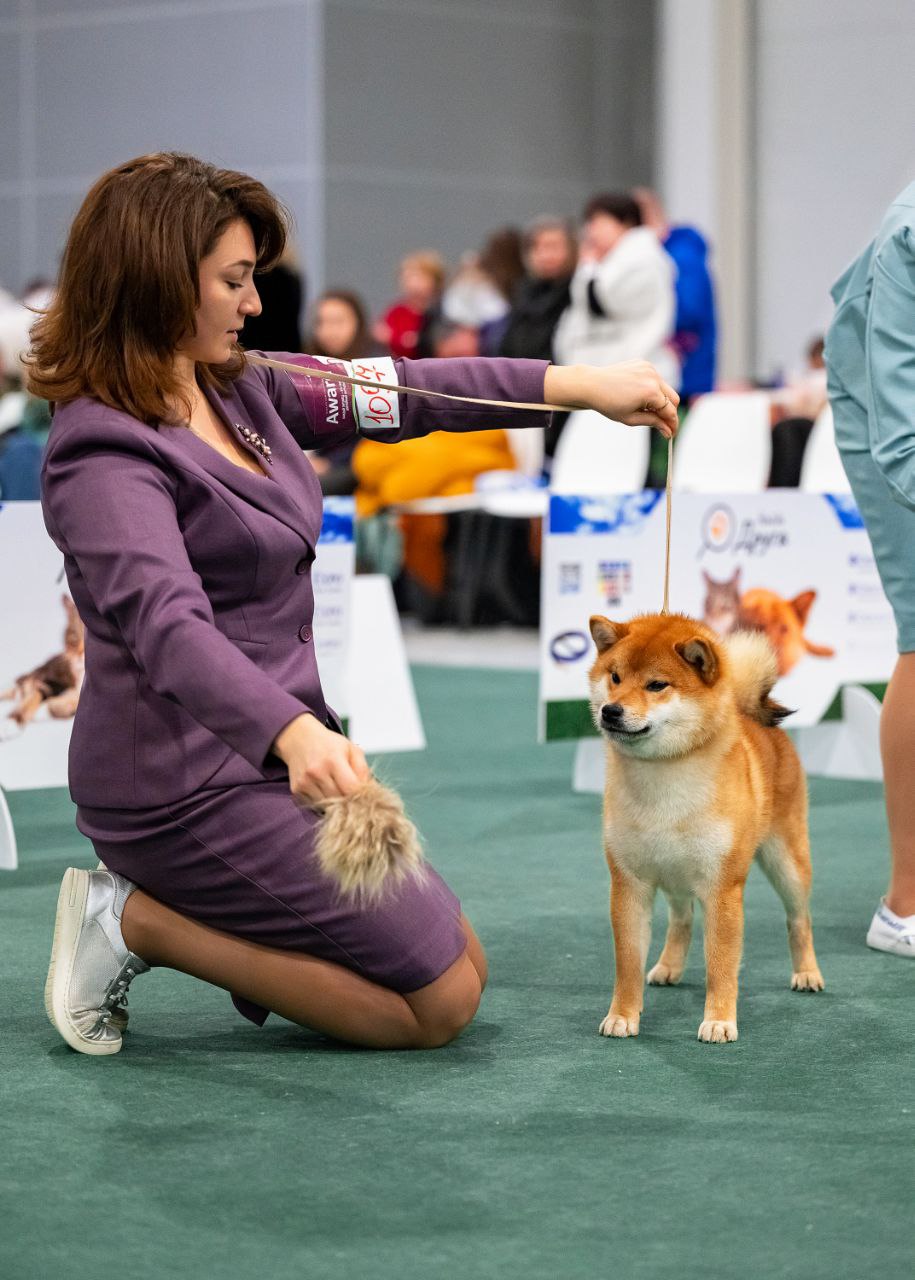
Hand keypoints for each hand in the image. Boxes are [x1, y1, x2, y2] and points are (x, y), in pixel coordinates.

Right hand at [273, 713, 370, 802]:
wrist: (298, 738)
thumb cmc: (328, 744)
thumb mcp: (351, 749)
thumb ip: (362, 769)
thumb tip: (369, 791)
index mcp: (333, 760)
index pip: (350, 788)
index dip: (360, 795)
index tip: (364, 795)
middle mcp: (317, 772)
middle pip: (339, 800)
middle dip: (348, 800)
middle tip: (353, 796)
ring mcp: (305, 782)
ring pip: (327, 806)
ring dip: (335, 803)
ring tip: (337, 790)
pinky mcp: (296, 789)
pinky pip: (315, 804)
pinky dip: (322, 801)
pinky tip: (324, 788)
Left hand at [544, 361, 679, 437]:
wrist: (591, 385)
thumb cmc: (608, 404)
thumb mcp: (631, 419)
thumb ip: (653, 423)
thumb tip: (668, 431)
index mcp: (651, 393)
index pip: (670, 411)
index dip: (672, 424)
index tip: (672, 434)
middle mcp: (653, 378)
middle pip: (673, 398)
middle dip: (670, 412)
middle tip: (664, 425)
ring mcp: (649, 368)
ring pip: (665, 388)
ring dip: (660, 400)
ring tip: (644, 410)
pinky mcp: (644, 364)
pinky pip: (655, 379)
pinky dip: (652, 389)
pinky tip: (638, 395)